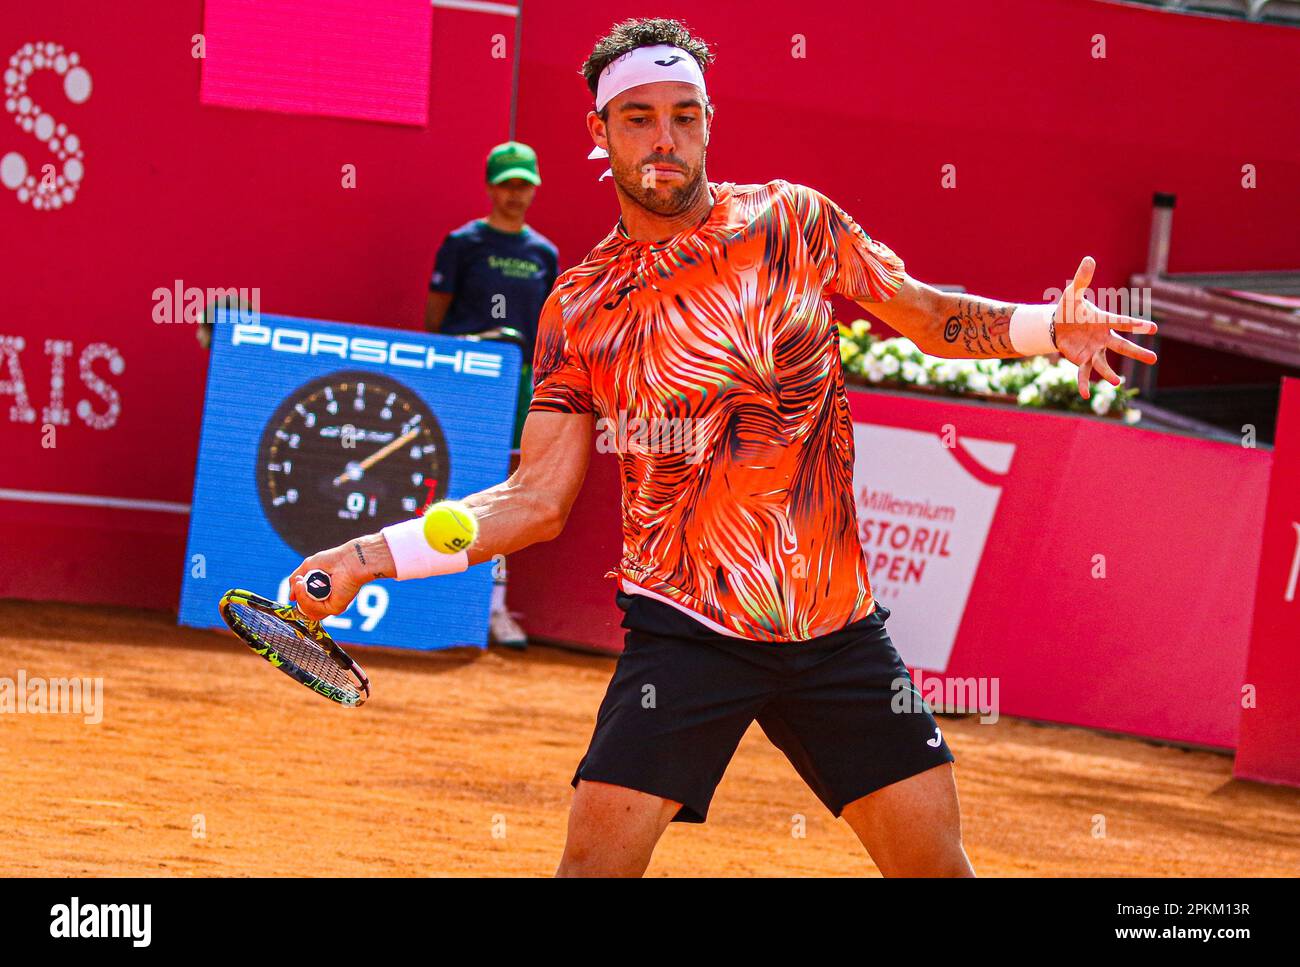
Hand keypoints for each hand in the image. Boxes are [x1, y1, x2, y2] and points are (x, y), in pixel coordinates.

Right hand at [285, 533, 392, 620]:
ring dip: (300, 596)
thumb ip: (296, 582)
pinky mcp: (335, 608)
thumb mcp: (308, 567)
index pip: (305, 603)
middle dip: (298, 595)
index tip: (297, 581)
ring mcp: (331, 606)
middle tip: (298, 581)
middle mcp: (327, 601)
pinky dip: (304, 598)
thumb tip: (291, 597)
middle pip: (305, 609)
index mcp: (322, 593)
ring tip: (300, 582)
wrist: (348, 559)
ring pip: (307, 611)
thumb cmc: (333, 560)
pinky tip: (304, 586)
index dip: (298, 594)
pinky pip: (313, 609)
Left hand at [1052, 257, 1157, 398]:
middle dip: (1137, 352)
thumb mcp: (1072, 294)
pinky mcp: (1082, 360)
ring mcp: (1093, 351)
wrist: (1056, 325)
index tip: (1153, 328)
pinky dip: (1084, 384)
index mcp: (1104, 321)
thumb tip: (1089, 259)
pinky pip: (1084, 374)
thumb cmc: (1068, 309)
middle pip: (1122, 346)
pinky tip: (1085, 396)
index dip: (1136, 325)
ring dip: (1110, 374)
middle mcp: (1103, 338)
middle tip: (1154, 359)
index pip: (1123, 322)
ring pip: (1104, 364)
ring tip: (1116, 382)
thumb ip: (1081, 279)